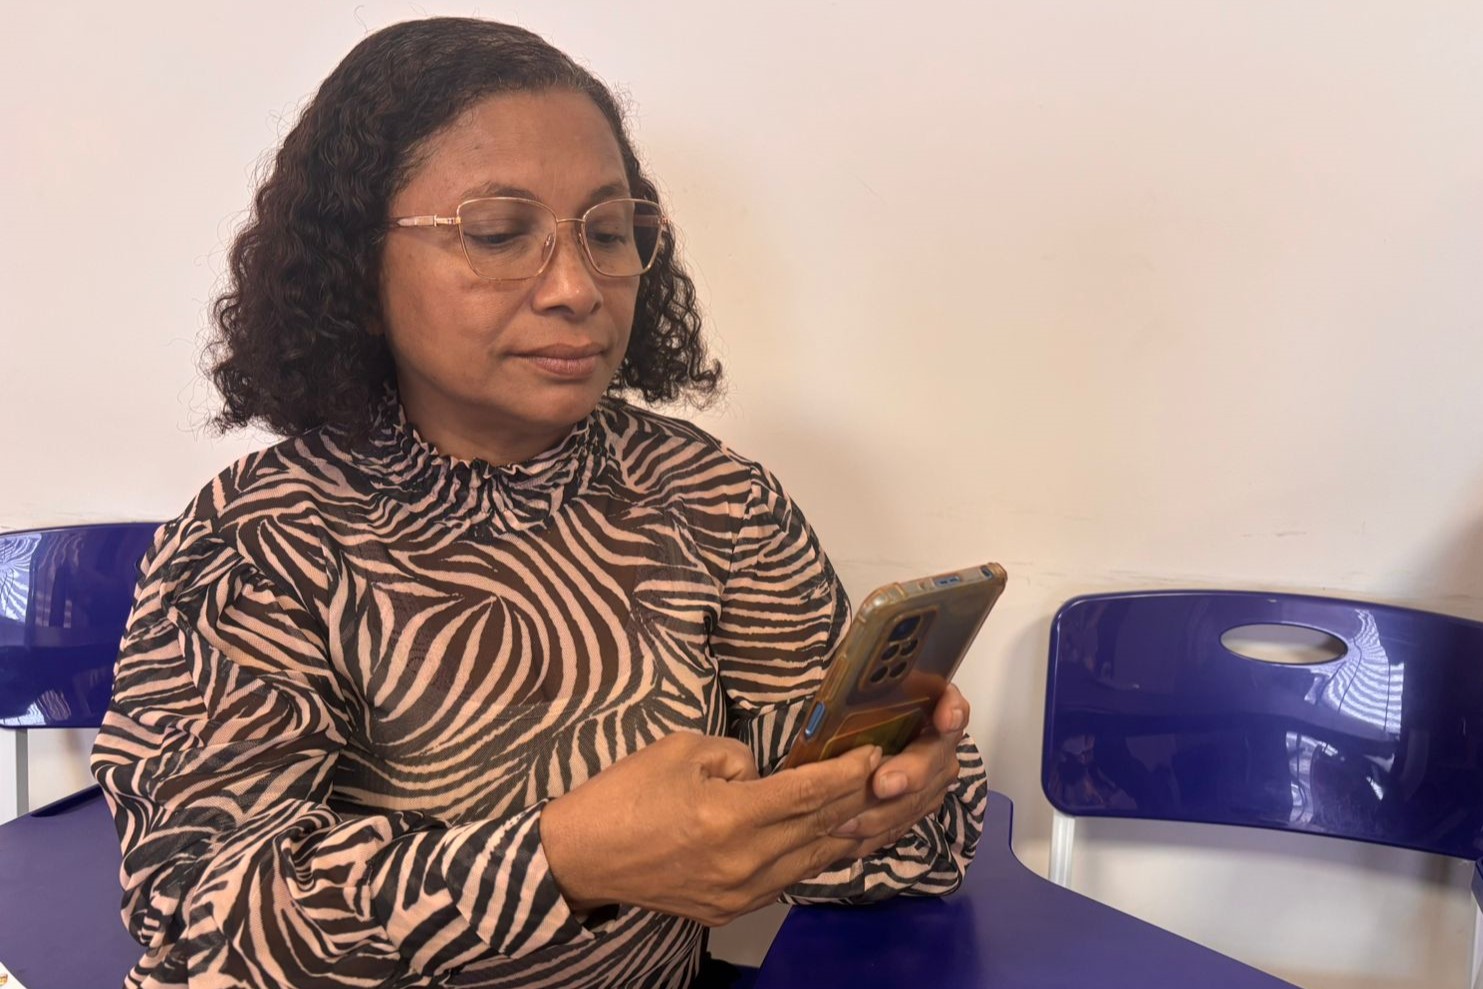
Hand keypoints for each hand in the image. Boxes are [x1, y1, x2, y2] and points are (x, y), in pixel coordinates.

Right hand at [540, 731, 880, 925]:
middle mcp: (745, 862)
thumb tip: (764, 777)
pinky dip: (812, 858)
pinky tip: (830, 840)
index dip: (848, 774)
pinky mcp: (730, 911)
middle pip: (818, 828)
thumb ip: (737, 759)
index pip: (809, 793)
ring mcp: (740, 894)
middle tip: (888, 775)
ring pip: (811, 862)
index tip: (875, 754)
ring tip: (872, 809)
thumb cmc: (626, 794)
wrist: (581, 858)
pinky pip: (786, 881)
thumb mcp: (682, 750)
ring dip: (843, 834)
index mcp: (731, 817)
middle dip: (856, 800)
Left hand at [835, 685, 968, 856]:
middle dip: (910, 774)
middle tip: (881, 783)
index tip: (945, 716)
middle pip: (935, 763)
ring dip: (884, 814)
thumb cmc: (856, 708)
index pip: (953, 707)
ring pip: (917, 803)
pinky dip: (873, 834)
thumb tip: (844, 669)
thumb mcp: (860, 689)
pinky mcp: (910, 811)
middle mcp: (937, 748)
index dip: (952, 711)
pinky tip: (848, 839)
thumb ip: (864, 682)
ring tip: (848, 822)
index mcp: (931, 711)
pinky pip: (898, 827)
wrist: (857, 740)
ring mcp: (928, 784)